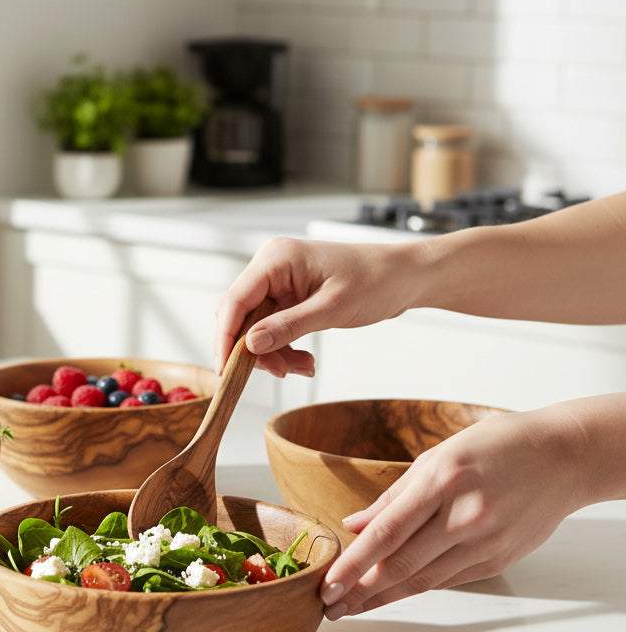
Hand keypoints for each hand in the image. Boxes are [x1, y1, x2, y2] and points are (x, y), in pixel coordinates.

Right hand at [215, 237, 419, 373]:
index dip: (226, 337)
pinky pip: (272, 329)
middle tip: (279, 372)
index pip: (235, 301)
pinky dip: (284, 349)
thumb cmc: (376, 280)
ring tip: (302, 367)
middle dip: (254, 350)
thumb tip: (249, 346)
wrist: (406, 277)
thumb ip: (288, 327)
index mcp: (276, 259)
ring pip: (255, 328)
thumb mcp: (332, 308)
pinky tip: (304, 361)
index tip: (227, 370)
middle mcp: (271, 268)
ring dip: (273, 353)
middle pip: (240, 317)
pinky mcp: (289, 298)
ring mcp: (279, 284)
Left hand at [320, 408, 586, 618]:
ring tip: (351, 607)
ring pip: (424, 579)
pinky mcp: (500, 559)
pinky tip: (390, 594)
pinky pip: (449, 579)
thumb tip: (354, 524)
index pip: (388, 532)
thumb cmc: (496, 447)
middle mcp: (464, 515)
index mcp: (443, 480)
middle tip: (329, 606)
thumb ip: (394, 495)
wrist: (565, 457)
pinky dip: (416, 587)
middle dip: (360, 590)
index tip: (328, 584)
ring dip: (383, 597)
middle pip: (402, 564)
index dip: (354, 563)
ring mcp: (486, 542)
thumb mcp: (439, 455)